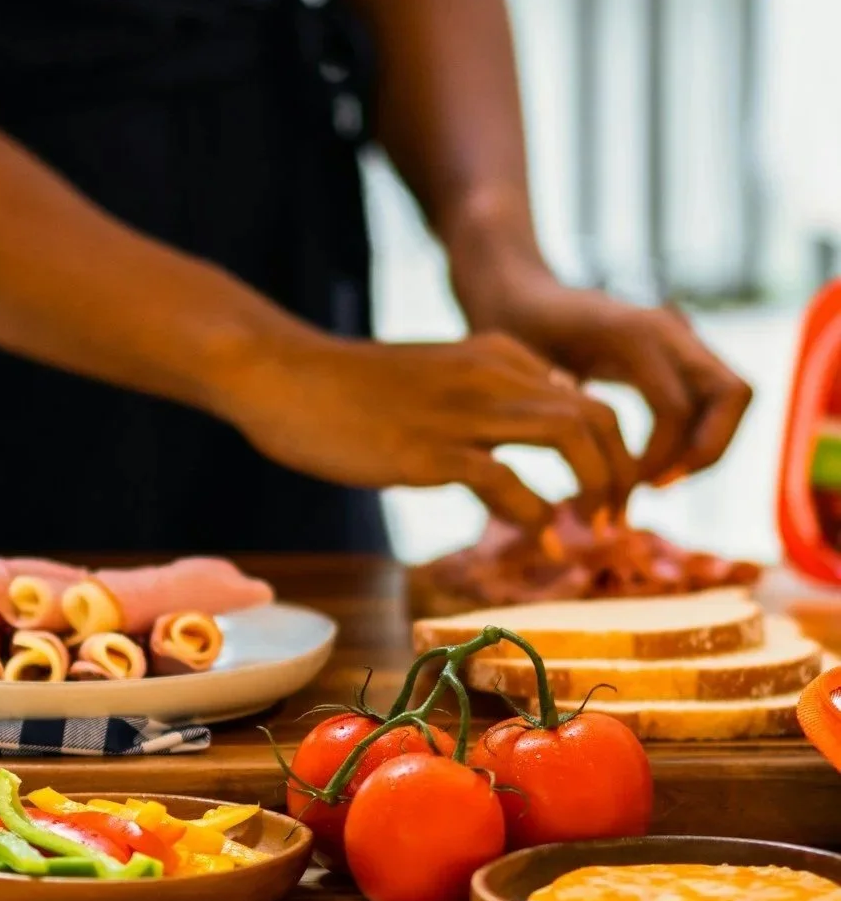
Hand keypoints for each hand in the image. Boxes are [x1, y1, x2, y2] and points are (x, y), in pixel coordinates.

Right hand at [220, 330, 636, 530]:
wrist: (279, 372)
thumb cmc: (343, 384)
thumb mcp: (432, 376)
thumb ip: (483, 395)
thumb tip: (527, 440)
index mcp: (495, 356)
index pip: (588, 396)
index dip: (612, 451)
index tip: (605, 497)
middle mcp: (491, 375)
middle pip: (598, 415)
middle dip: (622, 473)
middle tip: (616, 521)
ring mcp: (461, 412)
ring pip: (572, 436)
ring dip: (597, 490)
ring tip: (594, 532)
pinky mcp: (428, 451)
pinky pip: (511, 482)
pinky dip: (539, 517)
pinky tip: (542, 543)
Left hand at [457, 263, 752, 483]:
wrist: (514, 294)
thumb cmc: (508, 331)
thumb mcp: (523, 369)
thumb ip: (558, 404)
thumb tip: (592, 459)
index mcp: (632, 332)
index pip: (675, 408)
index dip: (658, 456)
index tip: (625, 483)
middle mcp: (668, 328)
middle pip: (733, 394)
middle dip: (707, 449)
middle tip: (657, 485)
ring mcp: (679, 335)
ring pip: (731, 396)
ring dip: (705, 445)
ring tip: (653, 480)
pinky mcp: (677, 350)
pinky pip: (710, 396)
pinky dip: (694, 433)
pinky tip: (649, 463)